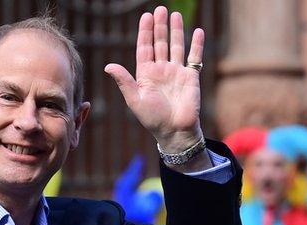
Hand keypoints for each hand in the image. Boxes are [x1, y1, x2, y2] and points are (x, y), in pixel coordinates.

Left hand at [104, 6, 205, 154]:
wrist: (174, 131)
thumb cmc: (152, 118)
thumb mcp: (134, 99)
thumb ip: (124, 81)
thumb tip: (108, 66)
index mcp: (146, 74)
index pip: (145, 48)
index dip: (145, 32)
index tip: (146, 17)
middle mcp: (161, 70)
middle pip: (160, 43)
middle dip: (160, 27)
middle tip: (160, 9)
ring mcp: (176, 72)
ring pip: (176, 46)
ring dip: (176, 31)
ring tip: (175, 15)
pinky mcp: (191, 77)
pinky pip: (194, 57)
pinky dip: (197, 45)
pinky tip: (198, 31)